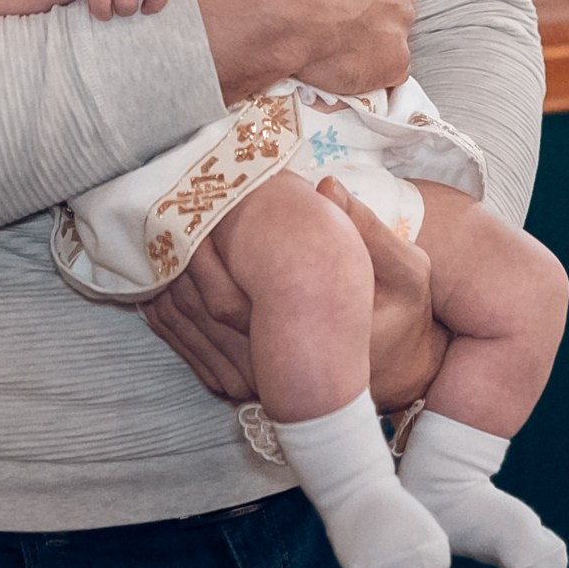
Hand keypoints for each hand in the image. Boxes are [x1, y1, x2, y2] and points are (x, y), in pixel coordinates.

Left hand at [138, 177, 443, 411]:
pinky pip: (190, 344)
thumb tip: (327, 187)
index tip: (202, 207)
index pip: (232, 302)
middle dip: (181, 257)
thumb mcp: (406, 271)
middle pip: (201, 312)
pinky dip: (171, 307)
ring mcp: (252, 380)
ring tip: (162, 228)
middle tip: (169, 207)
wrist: (398, 364)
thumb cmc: (404, 312)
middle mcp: (272, 372)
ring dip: (169, 278)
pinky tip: (163, 269)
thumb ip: (369, 231)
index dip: (208, 252)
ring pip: (188, 329)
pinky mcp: (241, 379)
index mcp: (306, 346)